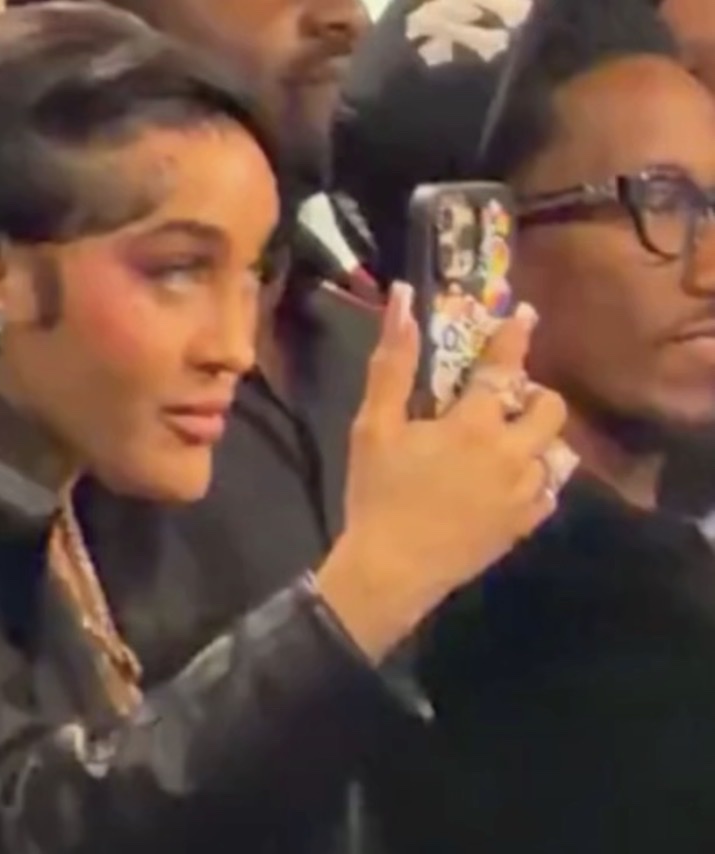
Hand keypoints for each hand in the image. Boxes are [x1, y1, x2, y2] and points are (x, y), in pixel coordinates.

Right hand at [316, 283, 570, 661]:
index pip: (505, 367)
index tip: (524, 314)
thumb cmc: (378, 493)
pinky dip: (536, 477)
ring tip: (507, 442)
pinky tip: (509, 480)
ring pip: (555, 449)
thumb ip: (392, 364)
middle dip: (532, 394)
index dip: (515, 336)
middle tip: (502, 400)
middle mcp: (511, 453)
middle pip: (549, 407)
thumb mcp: (373, 425)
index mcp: (473, 424)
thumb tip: (403, 301)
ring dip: (536, 437)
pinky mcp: (524, 524)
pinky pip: (548, 490)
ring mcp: (524, 492)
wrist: (392, 570)